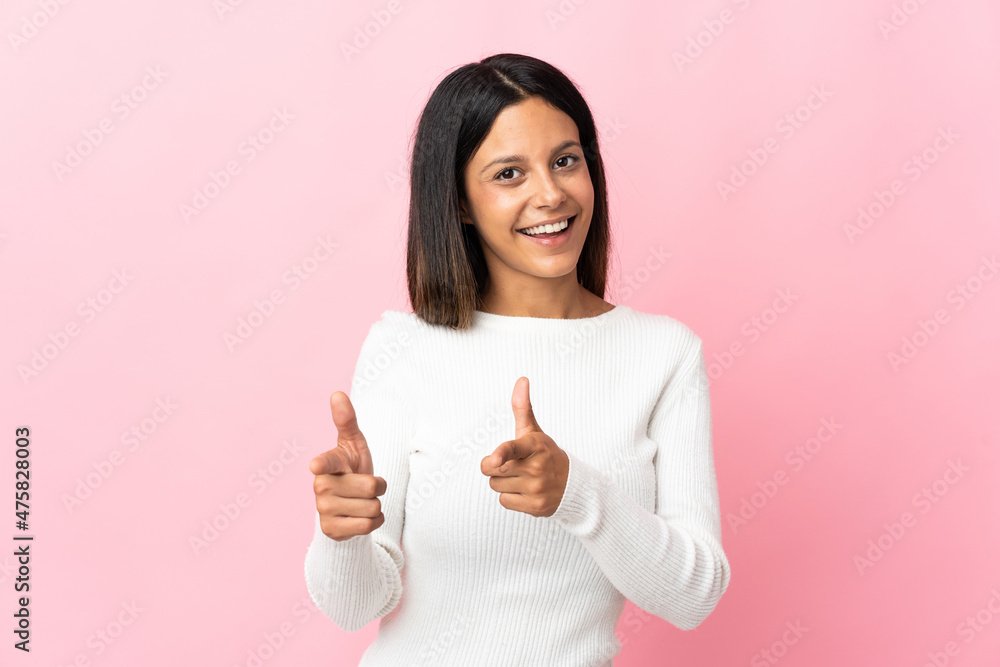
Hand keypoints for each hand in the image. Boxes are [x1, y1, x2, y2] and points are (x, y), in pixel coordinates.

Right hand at [309, 391, 386, 540]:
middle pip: (370, 487)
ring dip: (375, 506)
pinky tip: (360, 518)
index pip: (327, 462)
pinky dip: (373, 522)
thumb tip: (337, 393)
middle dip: (378, 488)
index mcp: (328, 463)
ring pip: (371, 508)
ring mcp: (323, 509)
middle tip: (366, 487)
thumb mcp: (354, 445)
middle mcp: (321, 486)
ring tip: (361, 502)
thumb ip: (347, 421)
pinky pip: (367, 526)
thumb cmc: (353, 470)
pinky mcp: (330, 530)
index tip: (316, 466)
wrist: (349, 507)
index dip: (323, 464)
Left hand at [480, 377, 569, 517]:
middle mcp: (536, 467)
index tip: (493, 460)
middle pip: (492, 469)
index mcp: (534, 446)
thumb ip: (522, 407)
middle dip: (495, 466)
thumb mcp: (534, 431)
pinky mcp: (535, 506)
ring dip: (503, 482)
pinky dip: (510, 497)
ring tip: (521, 478)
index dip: (501, 454)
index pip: (513, 449)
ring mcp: (536, 488)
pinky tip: (524, 491)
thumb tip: (522, 379)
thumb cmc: (546, 454)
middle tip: (513, 463)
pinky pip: (504, 501)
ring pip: (495, 485)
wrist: (573, 485)